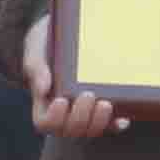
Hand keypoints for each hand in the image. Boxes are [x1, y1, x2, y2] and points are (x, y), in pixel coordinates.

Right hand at [23, 14, 121, 144]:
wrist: (72, 28)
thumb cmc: (48, 39)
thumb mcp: (37, 47)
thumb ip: (37, 67)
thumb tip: (44, 88)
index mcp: (44, 101)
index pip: (45, 123)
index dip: (54, 118)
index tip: (61, 100)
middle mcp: (64, 112)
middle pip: (70, 130)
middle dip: (79, 118)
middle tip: (88, 95)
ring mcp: (85, 111)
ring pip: (90, 131)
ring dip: (98, 123)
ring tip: (105, 104)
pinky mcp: (103, 107)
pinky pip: (109, 125)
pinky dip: (115, 125)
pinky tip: (122, 119)